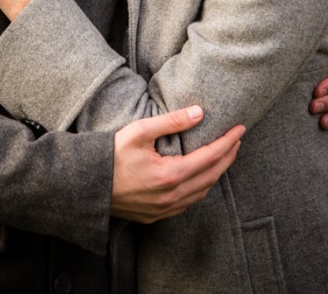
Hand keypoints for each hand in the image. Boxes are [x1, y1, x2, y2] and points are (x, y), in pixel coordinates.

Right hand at [111, 106, 244, 222]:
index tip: (240, 129)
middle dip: (228, 157)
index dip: (228, 142)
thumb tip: (199, 113)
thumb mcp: (140, 131)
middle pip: (212, 176)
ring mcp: (165, 209)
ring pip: (202, 192)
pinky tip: (200, 177)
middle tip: (237, 140)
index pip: (210, 157)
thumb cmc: (111, 155)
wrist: (86, 186)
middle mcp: (172, 197)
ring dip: (216, 173)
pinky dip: (201, 188)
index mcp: (171, 175)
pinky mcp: (156, 216)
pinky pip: (188, 203)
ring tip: (223, 156)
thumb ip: (171, 121)